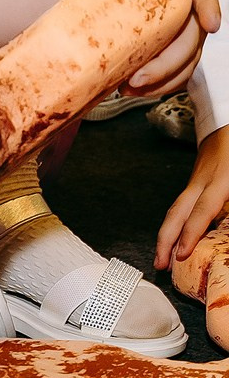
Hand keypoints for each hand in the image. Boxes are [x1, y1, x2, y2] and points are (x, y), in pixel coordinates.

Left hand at [67, 0, 220, 94]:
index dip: (210, 6)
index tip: (211, 24)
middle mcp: (191, 5)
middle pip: (191, 38)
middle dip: (168, 64)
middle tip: (137, 78)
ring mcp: (187, 29)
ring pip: (186, 60)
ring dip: (162, 80)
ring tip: (128, 90)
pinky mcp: (178, 45)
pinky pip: (177, 69)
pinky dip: (160, 83)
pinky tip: (133, 90)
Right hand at [156, 126, 228, 269]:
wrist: (227, 118)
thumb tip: (227, 220)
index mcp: (218, 182)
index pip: (200, 212)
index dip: (190, 235)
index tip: (181, 255)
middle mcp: (201, 182)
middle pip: (176, 212)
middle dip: (165, 238)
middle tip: (158, 263)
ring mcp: (196, 180)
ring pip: (176, 208)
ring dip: (167, 232)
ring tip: (162, 255)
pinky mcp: (198, 180)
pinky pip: (183, 204)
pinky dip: (176, 222)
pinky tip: (177, 235)